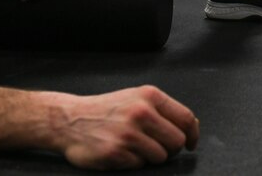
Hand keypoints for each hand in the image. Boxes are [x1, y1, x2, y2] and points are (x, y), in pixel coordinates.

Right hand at [57, 86, 198, 169]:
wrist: (69, 119)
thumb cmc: (105, 110)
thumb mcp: (136, 98)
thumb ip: (162, 110)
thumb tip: (191, 125)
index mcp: (149, 96)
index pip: (186, 118)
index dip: (192, 134)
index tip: (191, 143)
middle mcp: (141, 112)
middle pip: (177, 141)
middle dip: (170, 148)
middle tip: (156, 146)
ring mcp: (128, 133)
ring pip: (160, 157)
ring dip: (150, 157)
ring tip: (133, 146)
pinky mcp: (116, 152)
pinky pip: (140, 165)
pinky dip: (133, 162)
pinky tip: (120, 151)